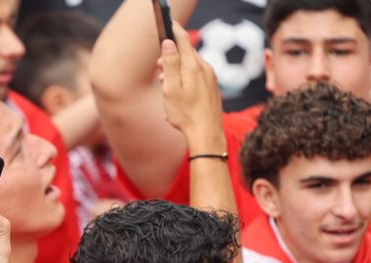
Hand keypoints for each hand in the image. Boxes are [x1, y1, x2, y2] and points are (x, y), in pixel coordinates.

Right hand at [158, 22, 225, 152]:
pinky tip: (179, 98)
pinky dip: (184, 81)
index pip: (182, 40)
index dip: (173, 29)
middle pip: (185, 54)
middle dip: (171, 59)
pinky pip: (196, 77)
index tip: (168, 21)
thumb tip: (168, 43)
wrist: (207, 133)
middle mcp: (204, 68)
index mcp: (193, 66)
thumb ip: (170, 64)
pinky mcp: (212, 86)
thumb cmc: (186, 114)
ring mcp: (210, 76)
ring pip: (190, 66)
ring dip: (176, 73)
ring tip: (168, 91)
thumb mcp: (171, 89)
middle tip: (159, 72)